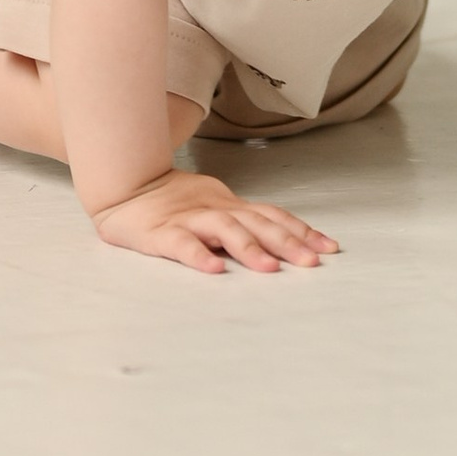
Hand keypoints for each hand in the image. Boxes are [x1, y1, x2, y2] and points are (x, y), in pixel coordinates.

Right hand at [93, 171, 340, 274]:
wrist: (126, 185)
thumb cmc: (174, 202)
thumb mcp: (216, 206)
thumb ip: (245, 222)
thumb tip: (286, 242)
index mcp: (230, 206)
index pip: (273, 216)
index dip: (301, 230)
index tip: (329, 248)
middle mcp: (216, 209)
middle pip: (257, 223)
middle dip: (287, 243)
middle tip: (312, 262)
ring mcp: (189, 219)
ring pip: (224, 230)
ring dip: (249, 249)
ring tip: (269, 269)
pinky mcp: (160, 233)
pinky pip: (181, 244)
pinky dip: (198, 256)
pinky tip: (212, 270)